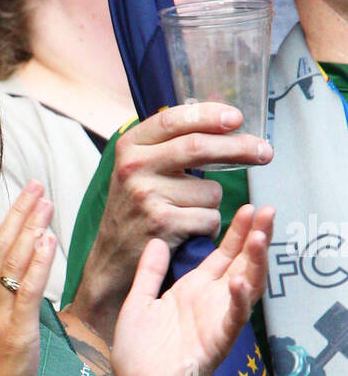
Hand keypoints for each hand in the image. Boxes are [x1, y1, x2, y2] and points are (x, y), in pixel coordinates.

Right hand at [0, 179, 56, 375]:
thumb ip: (0, 310)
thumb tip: (18, 291)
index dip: (8, 221)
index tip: (24, 198)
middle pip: (0, 246)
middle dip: (20, 213)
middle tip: (36, 186)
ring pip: (12, 261)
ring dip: (31, 227)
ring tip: (46, 202)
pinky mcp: (14, 333)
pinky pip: (27, 290)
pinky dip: (38, 262)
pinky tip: (48, 240)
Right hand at [77, 103, 272, 337]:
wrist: (111, 260)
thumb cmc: (134, 212)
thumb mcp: (139, 170)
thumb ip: (170, 145)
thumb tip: (223, 119)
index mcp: (130, 147)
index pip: (174, 118)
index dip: (209, 115)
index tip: (237, 118)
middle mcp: (134, 167)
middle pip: (199, 147)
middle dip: (240, 147)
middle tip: (265, 152)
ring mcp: (146, 195)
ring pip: (211, 191)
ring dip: (213, 205)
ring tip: (189, 214)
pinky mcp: (162, 223)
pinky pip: (209, 218)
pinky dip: (208, 227)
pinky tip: (188, 231)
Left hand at [111, 204, 273, 375]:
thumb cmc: (139, 354)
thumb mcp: (139, 302)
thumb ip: (150, 273)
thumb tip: (157, 240)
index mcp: (193, 292)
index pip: (223, 256)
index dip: (237, 232)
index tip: (248, 206)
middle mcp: (210, 304)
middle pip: (241, 265)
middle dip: (256, 238)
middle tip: (267, 209)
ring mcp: (216, 323)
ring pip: (246, 288)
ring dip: (255, 263)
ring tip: (261, 236)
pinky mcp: (216, 345)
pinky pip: (232, 321)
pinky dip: (237, 302)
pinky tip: (238, 282)